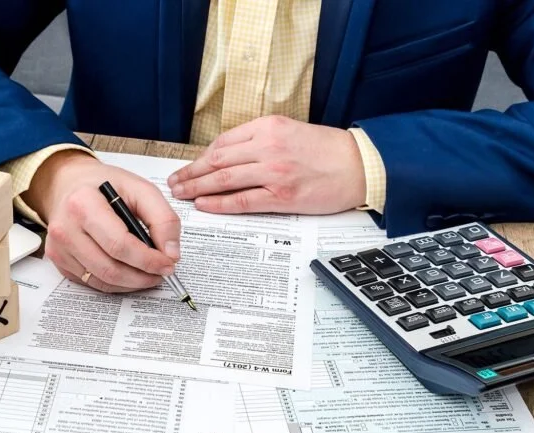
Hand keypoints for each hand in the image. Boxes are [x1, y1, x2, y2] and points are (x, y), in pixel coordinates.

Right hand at [23, 150, 180, 292]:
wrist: (69, 184)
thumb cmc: (103, 185)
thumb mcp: (139, 188)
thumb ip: (162, 218)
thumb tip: (171, 253)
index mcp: (83, 204)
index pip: (119, 244)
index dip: (148, 260)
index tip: (168, 263)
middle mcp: (66, 228)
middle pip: (110, 268)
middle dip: (142, 276)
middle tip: (162, 272)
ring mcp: (59, 248)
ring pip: (102, 280)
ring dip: (132, 283)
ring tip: (149, 274)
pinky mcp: (60, 261)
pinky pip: (92, 282)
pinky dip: (116, 284)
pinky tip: (129, 272)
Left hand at [168, 115, 366, 214]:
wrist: (359, 165)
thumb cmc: (327, 150)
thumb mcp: (290, 130)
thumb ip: (260, 140)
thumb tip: (229, 155)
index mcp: (268, 127)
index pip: (223, 142)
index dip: (200, 157)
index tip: (187, 166)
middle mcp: (268, 147)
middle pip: (217, 160)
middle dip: (190, 172)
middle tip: (174, 182)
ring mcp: (274, 172)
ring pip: (224, 180)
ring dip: (197, 187)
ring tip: (182, 194)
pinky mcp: (282, 196)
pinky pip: (242, 201)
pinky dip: (219, 203)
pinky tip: (204, 204)